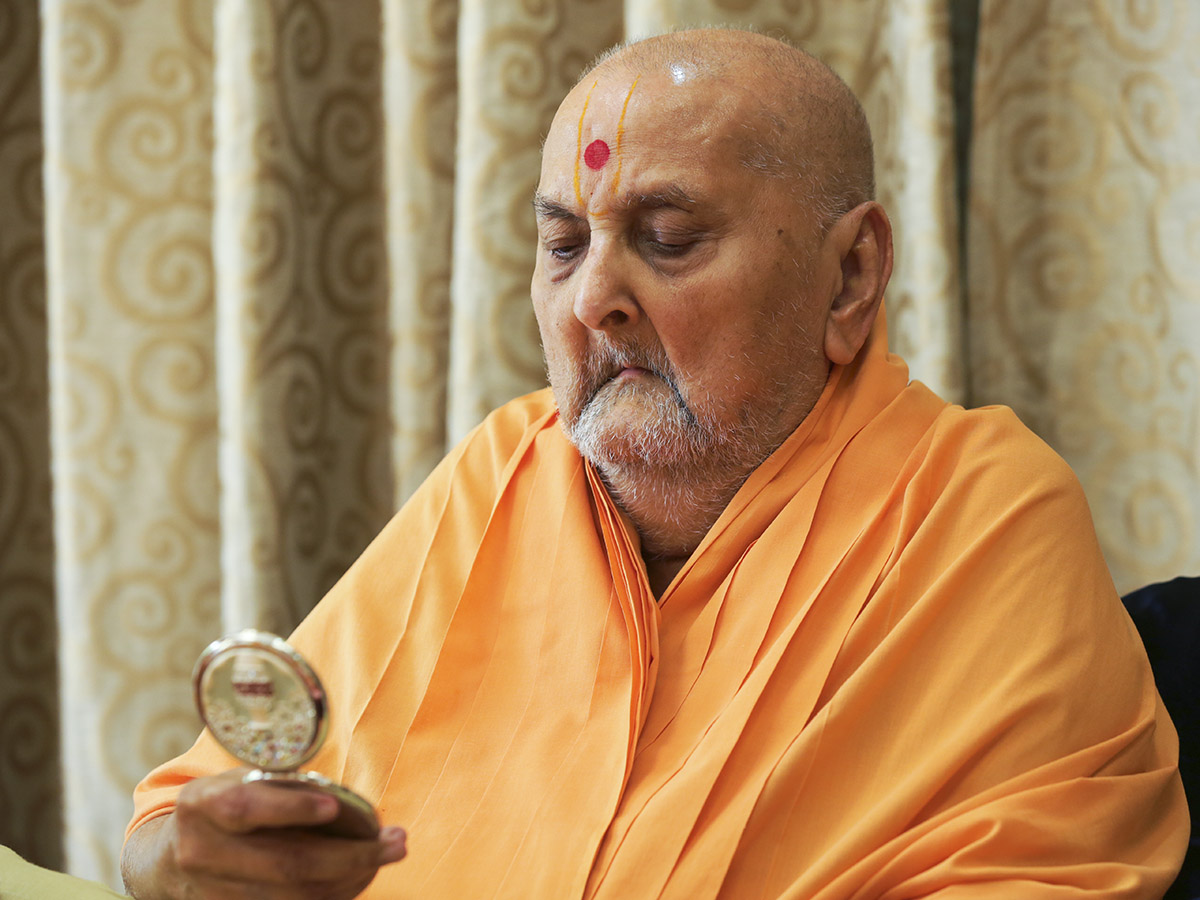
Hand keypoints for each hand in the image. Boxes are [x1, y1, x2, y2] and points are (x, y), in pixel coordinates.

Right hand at [124, 769, 405, 899]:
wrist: (167, 858)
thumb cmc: (224, 807)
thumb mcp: (237, 781)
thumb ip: (277, 785)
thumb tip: (343, 801)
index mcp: (201, 804)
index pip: (244, 808)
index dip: (289, 809)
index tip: (333, 806)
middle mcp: (201, 851)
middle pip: (284, 863)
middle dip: (351, 855)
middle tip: (397, 841)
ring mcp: (212, 893)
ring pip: (293, 895)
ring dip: (351, 879)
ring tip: (388, 855)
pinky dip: (330, 896)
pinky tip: (358, 879)